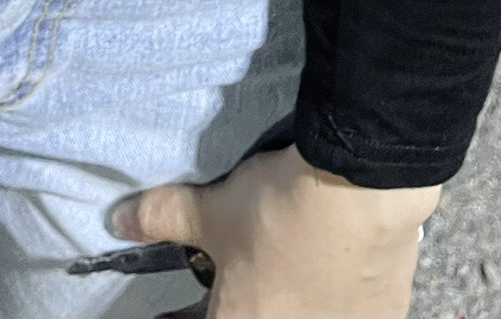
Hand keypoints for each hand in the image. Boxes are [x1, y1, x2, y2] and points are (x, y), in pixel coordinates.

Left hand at [114, 142, 439, 318]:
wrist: (359, 193)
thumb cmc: (276, 212)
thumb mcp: (211, 211)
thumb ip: (160, 219)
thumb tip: (117, 220)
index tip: (169, 313)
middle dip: (230, 307)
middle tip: (224, 289)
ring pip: (302, 317)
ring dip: (286, 306)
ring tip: (280, 275)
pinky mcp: (383, 316)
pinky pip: (349, 313)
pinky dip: (334, 301)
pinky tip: (331, 274)